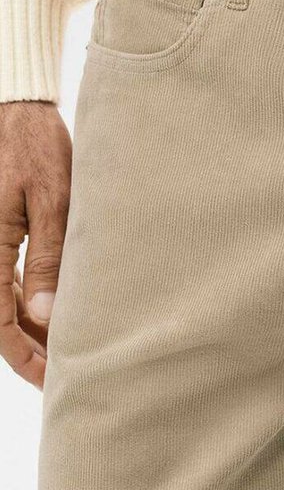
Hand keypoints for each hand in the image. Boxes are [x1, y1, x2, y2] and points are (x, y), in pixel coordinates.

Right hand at [0, 102, 70, 388]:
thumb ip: (49, 258)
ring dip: (32, 326)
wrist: (16, 110)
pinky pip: (10, 277)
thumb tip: (46, 317)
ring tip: (71, 346)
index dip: (25, 357)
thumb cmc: (36, 147)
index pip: (0, 322)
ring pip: (7, 300)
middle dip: (33, 348)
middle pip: (2, 317)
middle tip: (70, 370)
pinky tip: (59, 311)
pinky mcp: (0, 233)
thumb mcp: (51, 200)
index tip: (53, 379)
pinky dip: (30, 299)